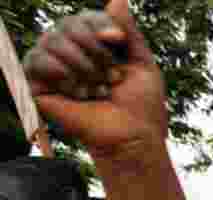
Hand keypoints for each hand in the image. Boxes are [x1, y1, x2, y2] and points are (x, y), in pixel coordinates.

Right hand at [23, 0, 168, 158]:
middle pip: (68, 24)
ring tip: (97, 89)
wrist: (131, 137)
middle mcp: (72, 52)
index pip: (86, 17)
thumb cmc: (141, 105)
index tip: (117, 40)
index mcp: (95, 46)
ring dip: (81, 64)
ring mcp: (54, 68)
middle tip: (111, 77)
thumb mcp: (143, 63)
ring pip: (52, 40)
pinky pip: (36, 59)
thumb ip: (129, 32)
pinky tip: (78, 92)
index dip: (100, 25)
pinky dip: (61, 73)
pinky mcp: (38, 85)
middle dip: (94, 49)